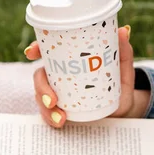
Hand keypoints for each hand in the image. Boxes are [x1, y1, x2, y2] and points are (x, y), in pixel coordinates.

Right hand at [24, 26, 150, 127]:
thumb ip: (122, 52)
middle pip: (39, 77)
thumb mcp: (122, 69)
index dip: (36, 48)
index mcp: (69, 61)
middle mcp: (59, 76)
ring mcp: (57, 93)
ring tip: (60, 117)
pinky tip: (60, 122)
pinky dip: (51, 119)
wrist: (121, 109)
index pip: (47, 51)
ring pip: (40, 97)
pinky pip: (48, 114)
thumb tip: (123, 32)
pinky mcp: (60, 110)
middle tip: (52, 100)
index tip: (31, 52)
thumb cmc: (118, 84)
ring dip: (46, 108)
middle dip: (41, 88)